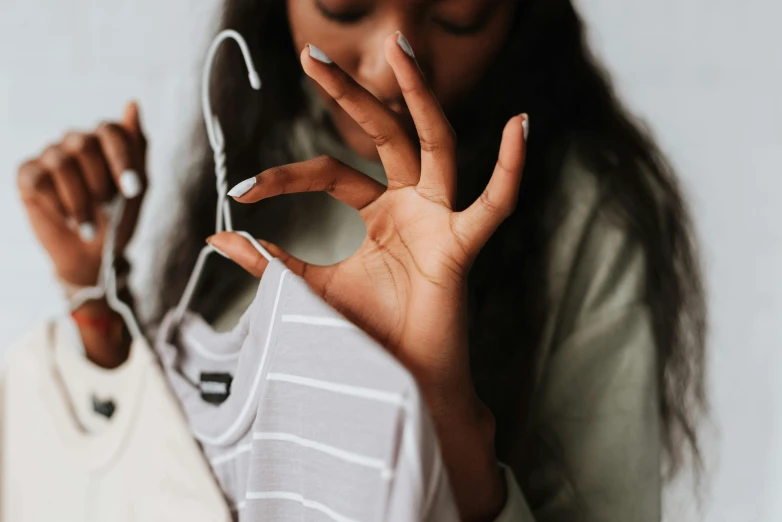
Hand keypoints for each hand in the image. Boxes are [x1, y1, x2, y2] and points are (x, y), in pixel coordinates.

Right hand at [17, 102, 146, 287]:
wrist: (96, 256)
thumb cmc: (120, 218)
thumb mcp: (138, 188)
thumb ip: (136, 148)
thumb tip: (132, 102)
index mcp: (105, 141)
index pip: (110, 130)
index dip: (122, 160)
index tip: (132, 191)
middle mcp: (75, 142)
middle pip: (84, 143)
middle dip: (101, 183)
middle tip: (107, 207)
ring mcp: (50, 156)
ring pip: (60, 162)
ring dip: (80, 199)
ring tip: (89, 223)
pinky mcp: (28, 175)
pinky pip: (39, 180)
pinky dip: (59, 205)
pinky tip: (69, 220)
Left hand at [209, 34, 525, 518]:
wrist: (394, 383)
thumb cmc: (358, 335)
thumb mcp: (305, 290)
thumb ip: (268, 261)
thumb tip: (216, 236)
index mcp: (364, 214)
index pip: (324, 172)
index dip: (282, 177)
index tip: (241, 193)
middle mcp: (401, 205)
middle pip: (378, 136)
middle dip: (348, 95)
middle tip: (312, 57)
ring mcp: (433, 220)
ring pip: (432, 146)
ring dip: (420, 100)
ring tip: (402, 55)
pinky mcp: (457, 247)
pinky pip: (490, 206)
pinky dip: (508, 170)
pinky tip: (519, 127)